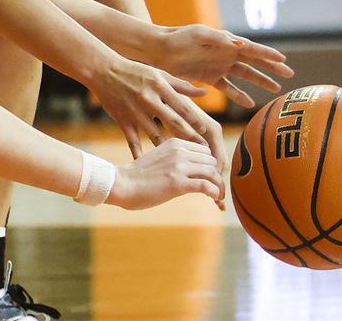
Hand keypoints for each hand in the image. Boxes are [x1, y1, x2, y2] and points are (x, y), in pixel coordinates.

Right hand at [88, 57, 226, 183]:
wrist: (103, 70)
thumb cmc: (134, 71)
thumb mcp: (159, 74)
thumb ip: (181, 86)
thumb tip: (204, 93)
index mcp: (159, 87)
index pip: (182, 107)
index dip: (195, 121)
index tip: (205, 133)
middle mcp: (148, 100)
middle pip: (173, 122)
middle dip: (189, 137)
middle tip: (201, 151)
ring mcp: (134, 112)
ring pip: (155, 135)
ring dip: (169, 149)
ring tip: (182, 162)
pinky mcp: (123, 120)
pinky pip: (133, 140)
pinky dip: (140, 153)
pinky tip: (148, 164)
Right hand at [107, 139, 223, 210]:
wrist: (122, 184)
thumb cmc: (139, 175)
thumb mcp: (160, 157)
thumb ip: (177, 157)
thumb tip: (195, 168)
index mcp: (175, 143)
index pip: (205, 150)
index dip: (210, 165)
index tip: (210, 177)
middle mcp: (179, 151)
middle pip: (212, 161)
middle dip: (216, 175)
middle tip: (216, 188)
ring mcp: (178, 167)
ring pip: (213, 173)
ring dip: (219, 186)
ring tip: (218, 196)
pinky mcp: (178, 183)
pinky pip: (206, 186)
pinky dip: (214, 193)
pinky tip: (213, 199)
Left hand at [152, 24, 293, 107]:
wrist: (159, 49)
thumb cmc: (178, 38)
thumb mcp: (198, 35)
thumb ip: (219, 39)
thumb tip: (240, 43)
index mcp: (226, 41)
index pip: (252, 49)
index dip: (268, 55)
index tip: (284, 60)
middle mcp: (225, 53)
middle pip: (253, 62)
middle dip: (271, 68)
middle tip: (289, 75)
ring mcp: (218, 66)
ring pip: (244, 76)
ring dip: (259, 81)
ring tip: (275, 89)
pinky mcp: (209, 77)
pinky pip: (228, 88)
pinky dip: (239, 95)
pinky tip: (249, 103)